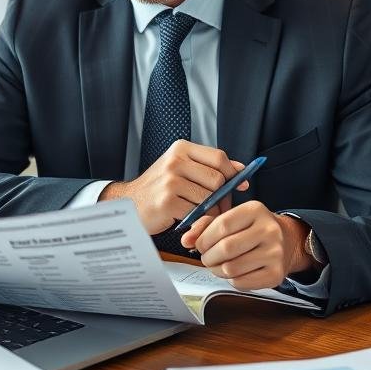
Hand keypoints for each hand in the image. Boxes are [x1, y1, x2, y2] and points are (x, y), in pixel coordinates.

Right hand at [99, 140, 246, 235]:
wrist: (128, 204)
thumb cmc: (159, 188)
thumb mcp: (181, 169)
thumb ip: (209, 167)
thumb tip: (242, 170)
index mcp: (180, 149)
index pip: (218, 157)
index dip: (234, 173)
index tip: (242, 185)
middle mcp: (174, 162)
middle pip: (217, 179)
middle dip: (223, 197)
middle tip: (219, 207)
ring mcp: (170, 182)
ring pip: (209, 198)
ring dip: (211, 211)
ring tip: (202, 215)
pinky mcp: (167, 202)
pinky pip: (197, 213)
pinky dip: (198, 220)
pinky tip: (190, 220)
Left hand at [179, 201, 314, 290]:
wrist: (287, 242)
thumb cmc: (251, 229)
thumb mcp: (231, 219)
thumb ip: (205, 226)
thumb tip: (185, 240)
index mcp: (256, 210)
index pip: (222, 224)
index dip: (204, 238)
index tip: (199, 245)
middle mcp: (269, 230)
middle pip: (226, 248)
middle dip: (208, 257)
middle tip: (206, 258)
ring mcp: (275, 253)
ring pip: (231, 268)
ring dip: (216, 270)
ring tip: (217, 266)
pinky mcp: (276, 274)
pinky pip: (241, 282)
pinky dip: (230, 280)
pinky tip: (233, 272)